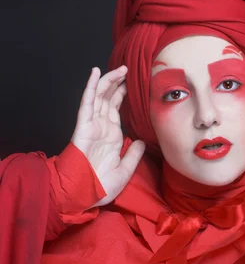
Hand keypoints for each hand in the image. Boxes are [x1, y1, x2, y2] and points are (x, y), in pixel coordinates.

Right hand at [71, 66, 144, 206]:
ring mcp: (92, 124)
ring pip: (100, 96)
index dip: (122, 95)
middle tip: (128, 69)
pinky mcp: (84, 125)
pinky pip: (87, 102)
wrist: (83, 195)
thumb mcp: (124, 171)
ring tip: (120, 68)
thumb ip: (133, 155)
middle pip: (109, 98)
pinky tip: (95, 72)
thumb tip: (142, 142)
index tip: (131, 83)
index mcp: (110, 136)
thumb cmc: (101, 187)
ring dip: (109, 80)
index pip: (116, 110)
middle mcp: (102, 127)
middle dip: (118, 83)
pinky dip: (91, 86)